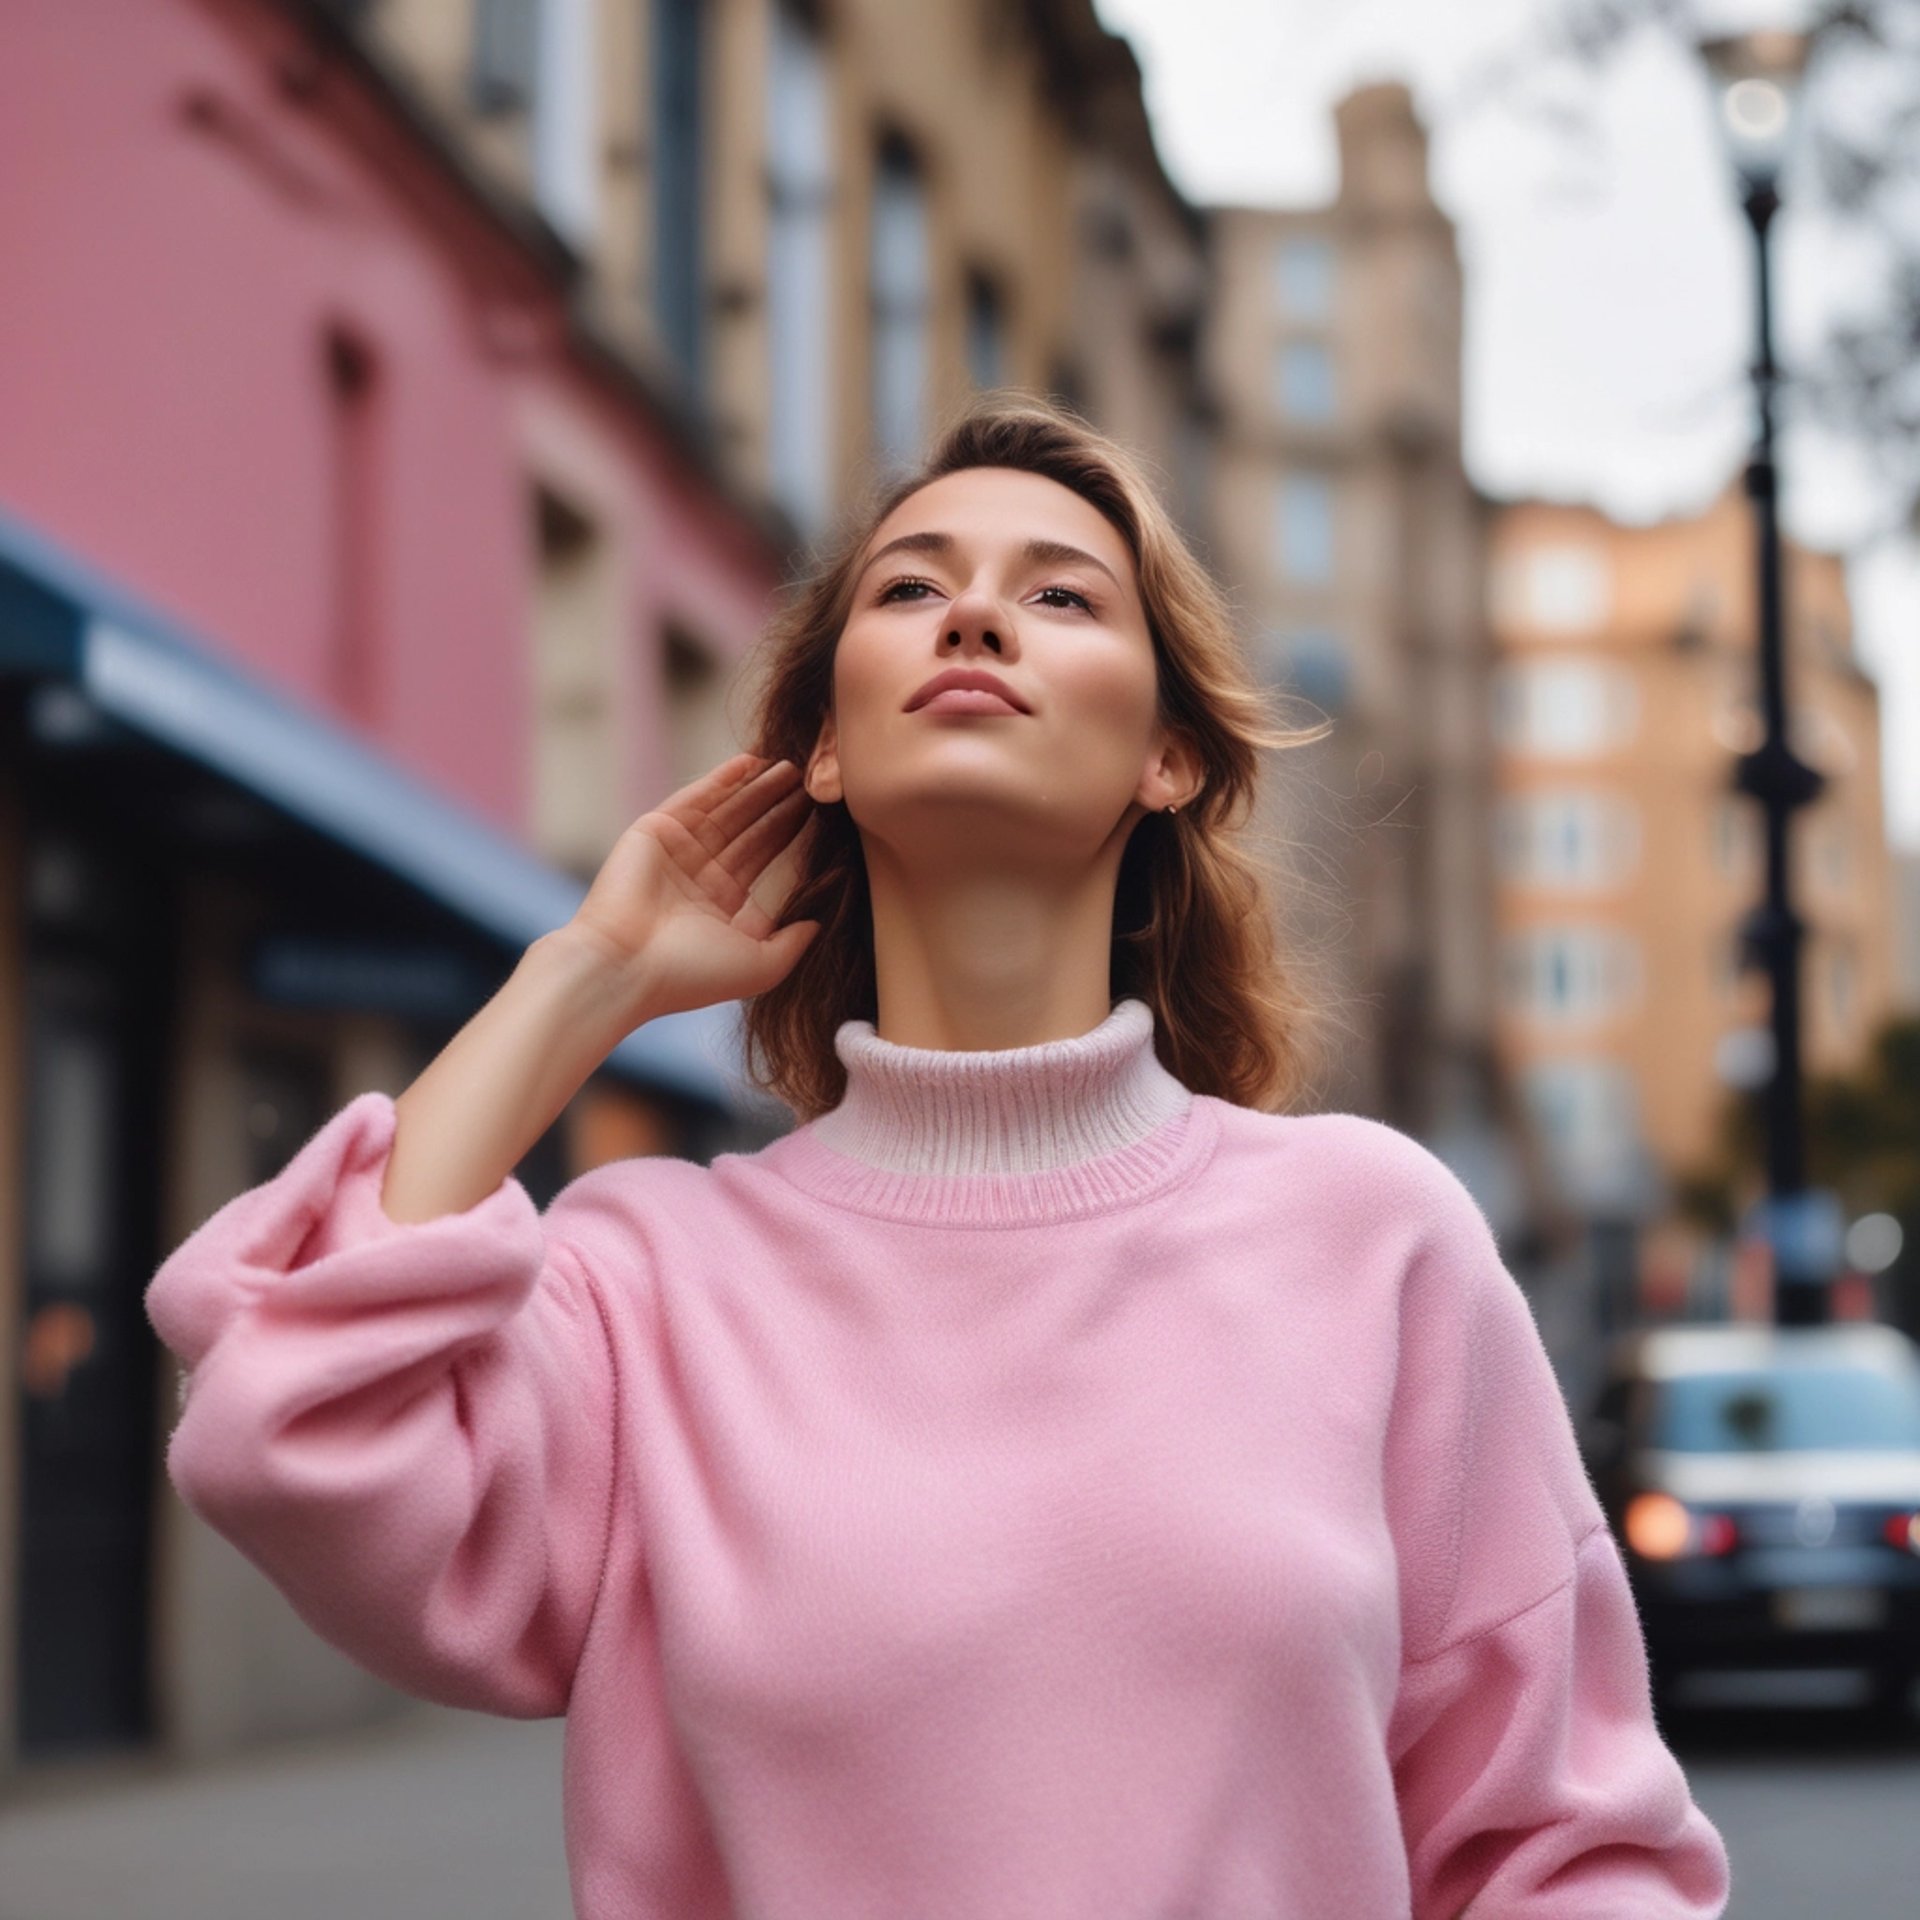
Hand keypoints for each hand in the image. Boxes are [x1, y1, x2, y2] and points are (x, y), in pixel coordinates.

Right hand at [564, 752, 822, 1021]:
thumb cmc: (691, 974)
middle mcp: (699, 877)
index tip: (821, 813)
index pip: (762, 859)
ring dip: (757, 788)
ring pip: (727, 811)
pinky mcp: (654, 831)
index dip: (789, 834)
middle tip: (811, 779)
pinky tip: (751, 762)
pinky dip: (721, 779)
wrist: (626, 967)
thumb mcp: (760, 967)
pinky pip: (695, 798)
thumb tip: (819, 922)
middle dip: (778, 805)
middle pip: (748, 830)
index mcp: (722, 907)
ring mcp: (676, 852)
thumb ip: (793, 943)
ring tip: (791, 767)